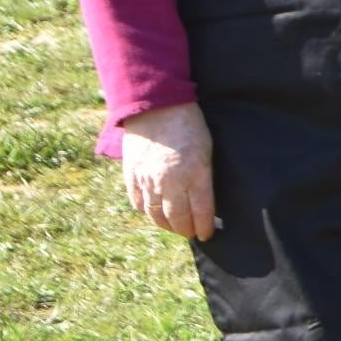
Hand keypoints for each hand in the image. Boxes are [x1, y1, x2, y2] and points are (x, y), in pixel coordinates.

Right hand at [120, 102, 215, 239]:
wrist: (155, 107)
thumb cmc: (189, 125)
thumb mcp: (207, 149)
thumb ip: (205, 175)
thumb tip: (206, 198)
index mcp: (195, 174)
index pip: (202, 211)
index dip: (204, 227)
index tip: (207, 234)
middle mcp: (171, 182)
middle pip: (177, 218)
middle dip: (186, 230)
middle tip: (191, 233)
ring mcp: (148, 180)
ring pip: (155, 214)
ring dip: (166, 225)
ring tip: (174, 228)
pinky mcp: (132, 175)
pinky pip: (138, 202)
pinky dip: (146, 212)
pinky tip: (154, 214)